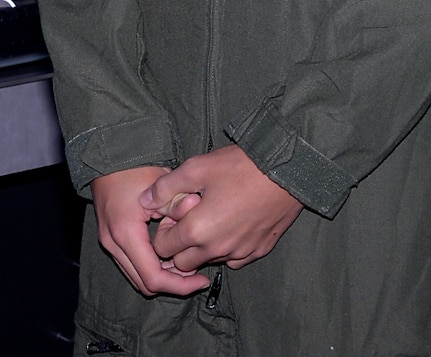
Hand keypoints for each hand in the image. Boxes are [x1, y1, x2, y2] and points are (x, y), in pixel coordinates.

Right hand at [90, 166, 210, 297]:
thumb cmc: (135, 169)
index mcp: (126, 233)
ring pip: (137, 278)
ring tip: (184, 264)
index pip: (154, 278)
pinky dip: (150, 268)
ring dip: (161, 277)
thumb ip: (179, 205)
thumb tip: (196, 216)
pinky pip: (131, 266)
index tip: (202, 280)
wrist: (108, 158)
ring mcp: (109, 243)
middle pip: (144, 285)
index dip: (180, 285)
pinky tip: (168, 256)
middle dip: (172, 284)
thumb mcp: (162, 185)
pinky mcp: (110, 240)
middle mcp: (113, 244)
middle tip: (196, 275)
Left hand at [141, 145, 302, 274]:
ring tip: (209, 218)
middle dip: (179, 246)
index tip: (172, 214)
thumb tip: (144, 200)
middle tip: (187, 219)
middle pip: (184, 263)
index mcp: (198, 230)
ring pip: (209, 261)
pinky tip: (229, 225)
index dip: (163, 231)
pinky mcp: (259, 250)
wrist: (286, 171)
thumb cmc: (239, 167)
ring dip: (203, 247)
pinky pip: (234, 259)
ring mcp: (240, 252)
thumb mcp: (196, 168)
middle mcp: (217, 249)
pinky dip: (226, 248)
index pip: (163, 248)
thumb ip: (165, 188)